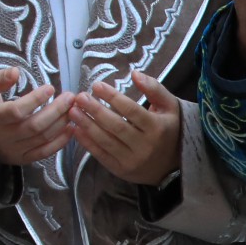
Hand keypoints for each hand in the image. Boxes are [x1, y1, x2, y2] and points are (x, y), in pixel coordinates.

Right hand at [0, 67, 72, 165]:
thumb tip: (16, 72)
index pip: (17, 111)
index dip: (36, 99)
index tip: (50, 88)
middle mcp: (3, 137)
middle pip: (35, 125)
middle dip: (57, 110)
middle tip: (71, 97)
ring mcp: (13, 151)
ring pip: (42, 138)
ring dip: (61, 123)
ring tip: (74, 108)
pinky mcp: (21, 159)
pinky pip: (44, 153)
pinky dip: (61, 142)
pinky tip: (71, 129)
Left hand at [75, 71, 183, 186]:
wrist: (172, 166)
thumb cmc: (168, 129)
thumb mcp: (169, 106)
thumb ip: (154, 88)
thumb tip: (135, 73)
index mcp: (157, 128)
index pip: (131, 111)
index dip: (113, 97)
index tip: (96, 85)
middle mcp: (145, 146)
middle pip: (116, 126)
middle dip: (95, 110)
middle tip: (79, 97)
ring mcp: (132, 160)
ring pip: (106, 141)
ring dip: (87, 125)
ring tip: (72, 111)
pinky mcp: (121, 170)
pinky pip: (101, 155)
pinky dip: (87, 143)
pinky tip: (76, 130)